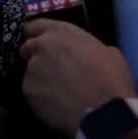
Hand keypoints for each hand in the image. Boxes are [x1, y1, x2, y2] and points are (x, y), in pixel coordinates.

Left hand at [20, 19, 136, 136]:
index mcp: (61, 32)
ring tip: (59, 92)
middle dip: (35, 57)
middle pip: (27, 48)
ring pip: (29, 72)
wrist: (103, 112)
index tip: (41, 46)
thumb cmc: (110, 80)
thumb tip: (85, 54)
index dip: (37, 36)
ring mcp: (32, 67)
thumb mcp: (108, 52)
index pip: (34, 26)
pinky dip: (40, 97)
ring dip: (39, 79)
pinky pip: (31, 91)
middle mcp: (42, 45)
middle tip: (52, 72)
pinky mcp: (28, 89)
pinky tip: (57, 104)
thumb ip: (87, 47)